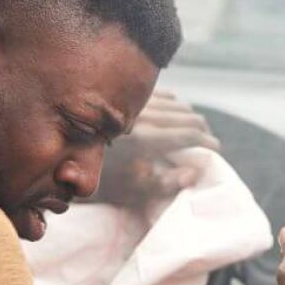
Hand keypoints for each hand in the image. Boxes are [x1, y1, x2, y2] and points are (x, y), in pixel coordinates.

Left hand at [97, 90, 220, 205]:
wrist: (67, 158)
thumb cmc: (101, 180)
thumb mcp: (132, 189)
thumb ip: (165, 182)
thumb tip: (194, 173)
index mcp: (146, 140)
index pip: (190, 135)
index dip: (208, 143)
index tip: (216, 150)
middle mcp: (143, 116)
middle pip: (188, 116)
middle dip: (203, 129)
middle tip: (208, 141)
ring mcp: (134, 104)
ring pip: (177, 103)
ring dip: (190, 117)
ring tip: (194, 129)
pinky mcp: (126, 96)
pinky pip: (161, 95)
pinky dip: (174, 105)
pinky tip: (174, 115)